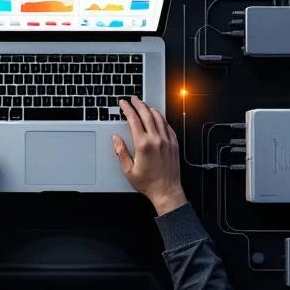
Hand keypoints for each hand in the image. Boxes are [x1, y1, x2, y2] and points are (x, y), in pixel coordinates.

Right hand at [113, 96, 186, 215]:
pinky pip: (168, 126)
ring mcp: (167, 141)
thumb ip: (120, 152)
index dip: (127, 108)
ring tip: (144, 105)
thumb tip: (116, 138)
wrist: (166, 191)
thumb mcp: (128, 170)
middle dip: (138, 104)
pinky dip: (161, 118)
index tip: (123, 103)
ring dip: (150, 108)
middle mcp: (156, 140)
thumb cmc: (148, 183)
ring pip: (158, 117)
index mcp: (143, 145)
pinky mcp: (174, 144)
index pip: (133, 120)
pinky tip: (157, 117)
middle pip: (146, 114)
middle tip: (132, 98)